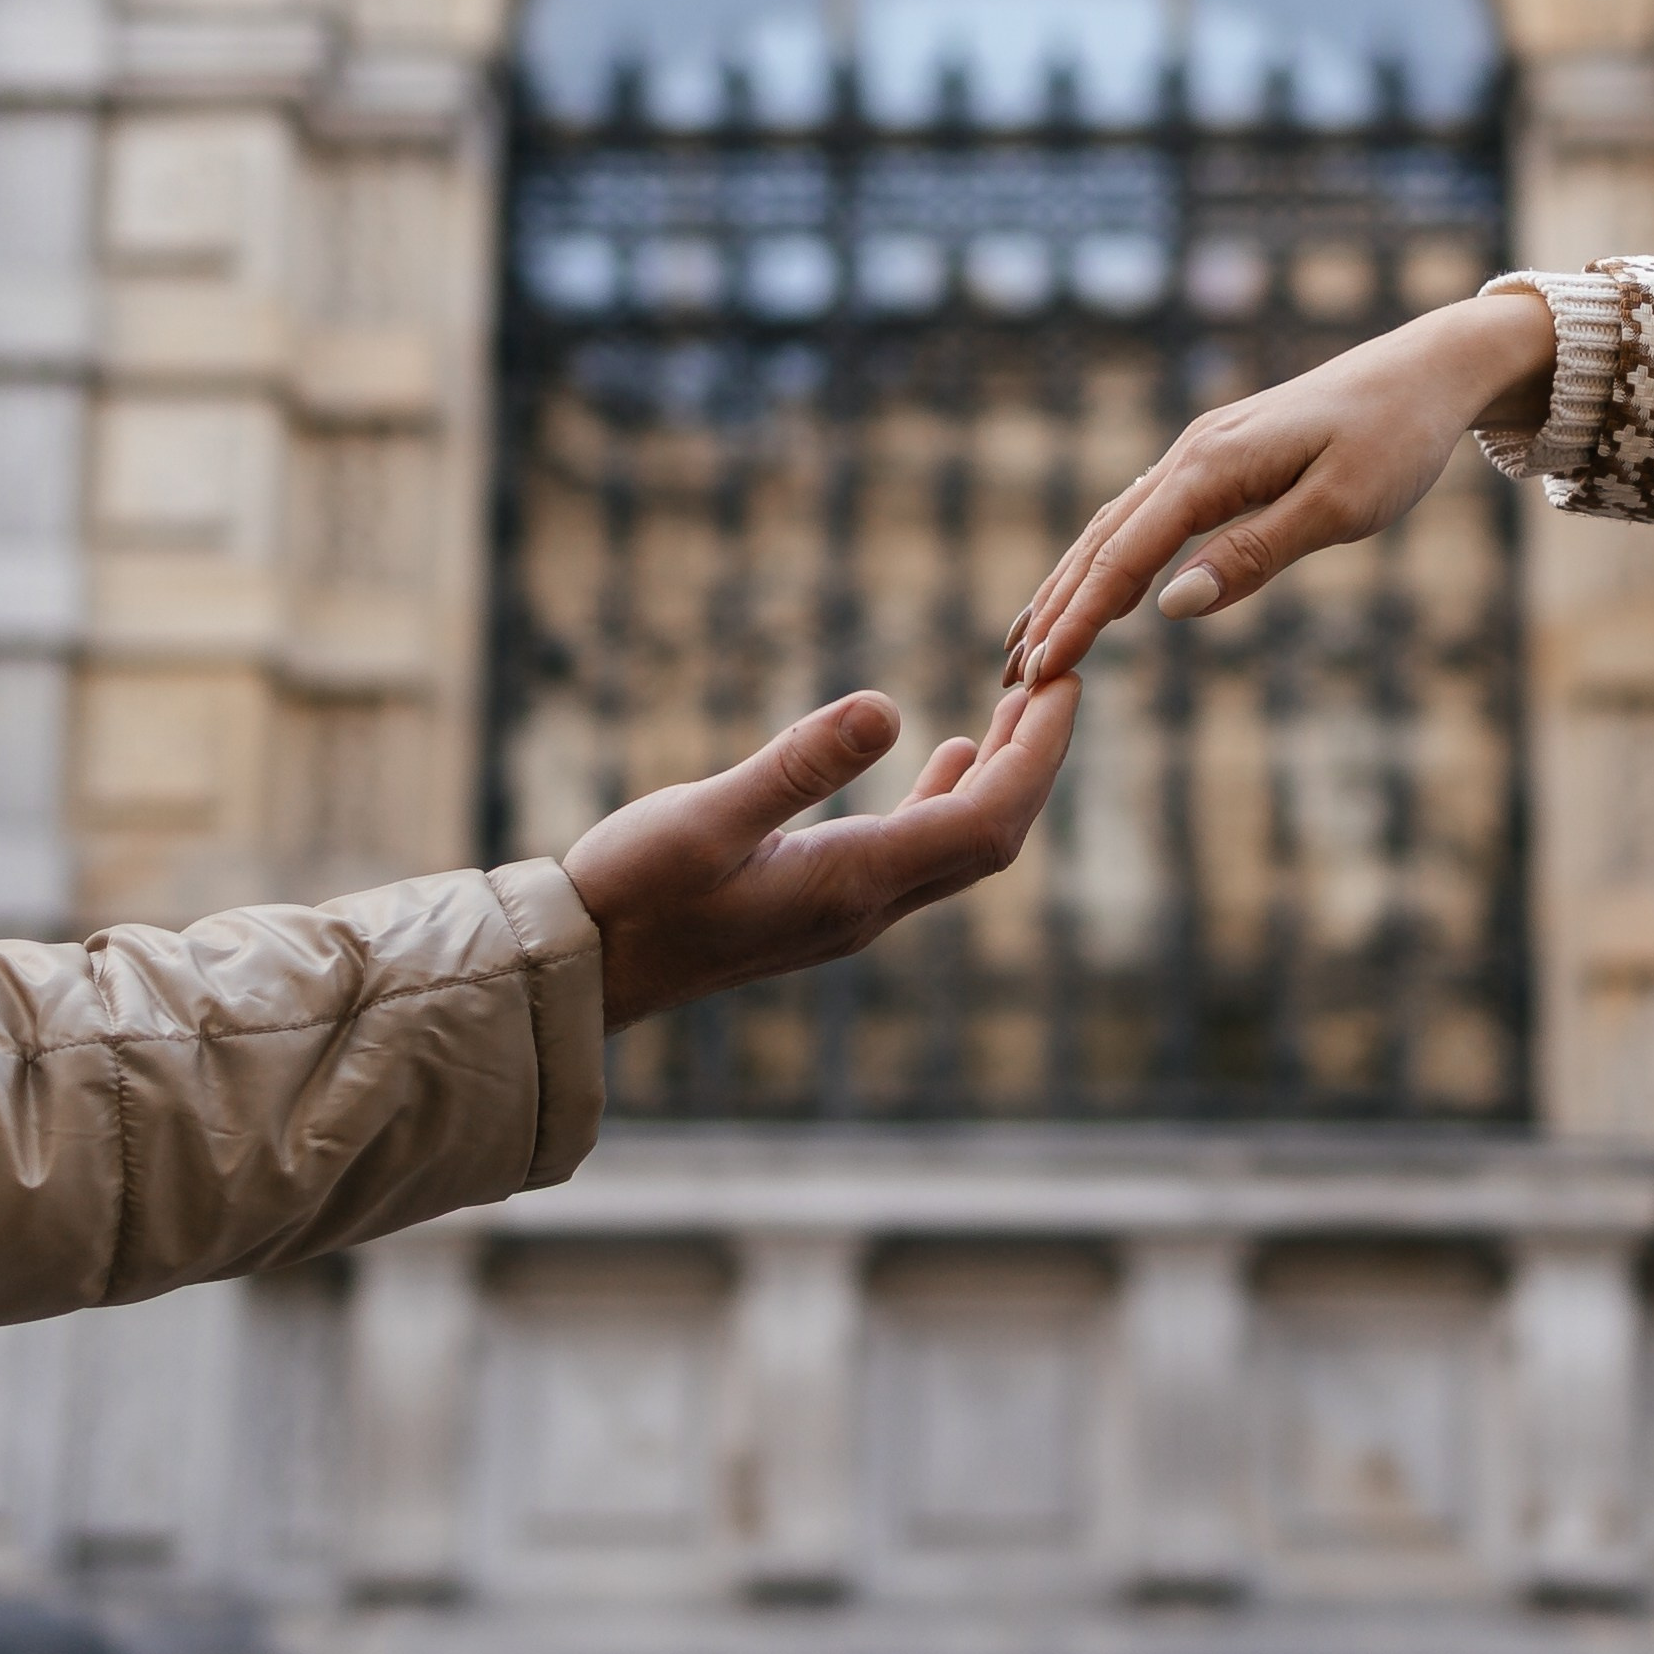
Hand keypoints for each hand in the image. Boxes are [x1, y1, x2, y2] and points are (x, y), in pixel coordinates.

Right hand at [563, 679, 1079, 1028]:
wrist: (585, 971)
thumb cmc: (633, 893)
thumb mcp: (706, 817)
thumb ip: (796, 764)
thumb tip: (888, 706)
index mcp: (853, 883)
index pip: (987, 822)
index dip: (1039, 755)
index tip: (1068, 685)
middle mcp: (867, 906)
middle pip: (990, 836)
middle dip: (1036, 759)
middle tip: (1063, 682)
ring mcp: (847, 910)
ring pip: (957, 844)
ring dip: (998, 776)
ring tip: (1024, 705)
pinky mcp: (820, 901)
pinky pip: (915, 849)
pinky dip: (947, 795)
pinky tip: (945, 754)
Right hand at [1004, 288, 1554, 689]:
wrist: (1429, 369)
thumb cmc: (1396, 438)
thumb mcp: (1339, 506)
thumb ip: (1254, 554)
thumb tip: (1171, 605)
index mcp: (1211, 465)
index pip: (1126, 554)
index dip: (1079, 616)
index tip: (1041, 672)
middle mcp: (1191, 453)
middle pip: (1102, 539)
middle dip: (1055, 606)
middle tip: (1012, 674)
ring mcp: (1201, 451)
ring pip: (1115, 524)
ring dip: (1071, 582)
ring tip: (1032, 638)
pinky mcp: (1220, 457)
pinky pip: (1145, 511)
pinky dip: (1107, 554)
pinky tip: (1097, 583)